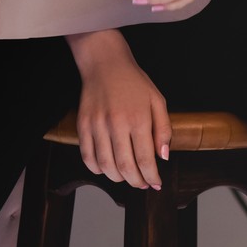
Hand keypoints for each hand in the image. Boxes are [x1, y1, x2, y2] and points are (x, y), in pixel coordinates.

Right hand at [69, 32, 170, 189]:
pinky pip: (87, 157)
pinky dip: (97, 169)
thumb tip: (162, 157)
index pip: (145, 159)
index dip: (151, 177)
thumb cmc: (134, 82)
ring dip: (118, 178)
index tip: (156, 183)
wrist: (105, 63)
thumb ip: (163, 129)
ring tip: (126, 176)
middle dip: (136, 182)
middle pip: (125, 167)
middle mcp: (116, 123)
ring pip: (106, 165)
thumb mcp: (157, 100)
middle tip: (142, 183)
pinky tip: (107, 168)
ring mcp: (97, 125)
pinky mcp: (83, 125)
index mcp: (138, 118)